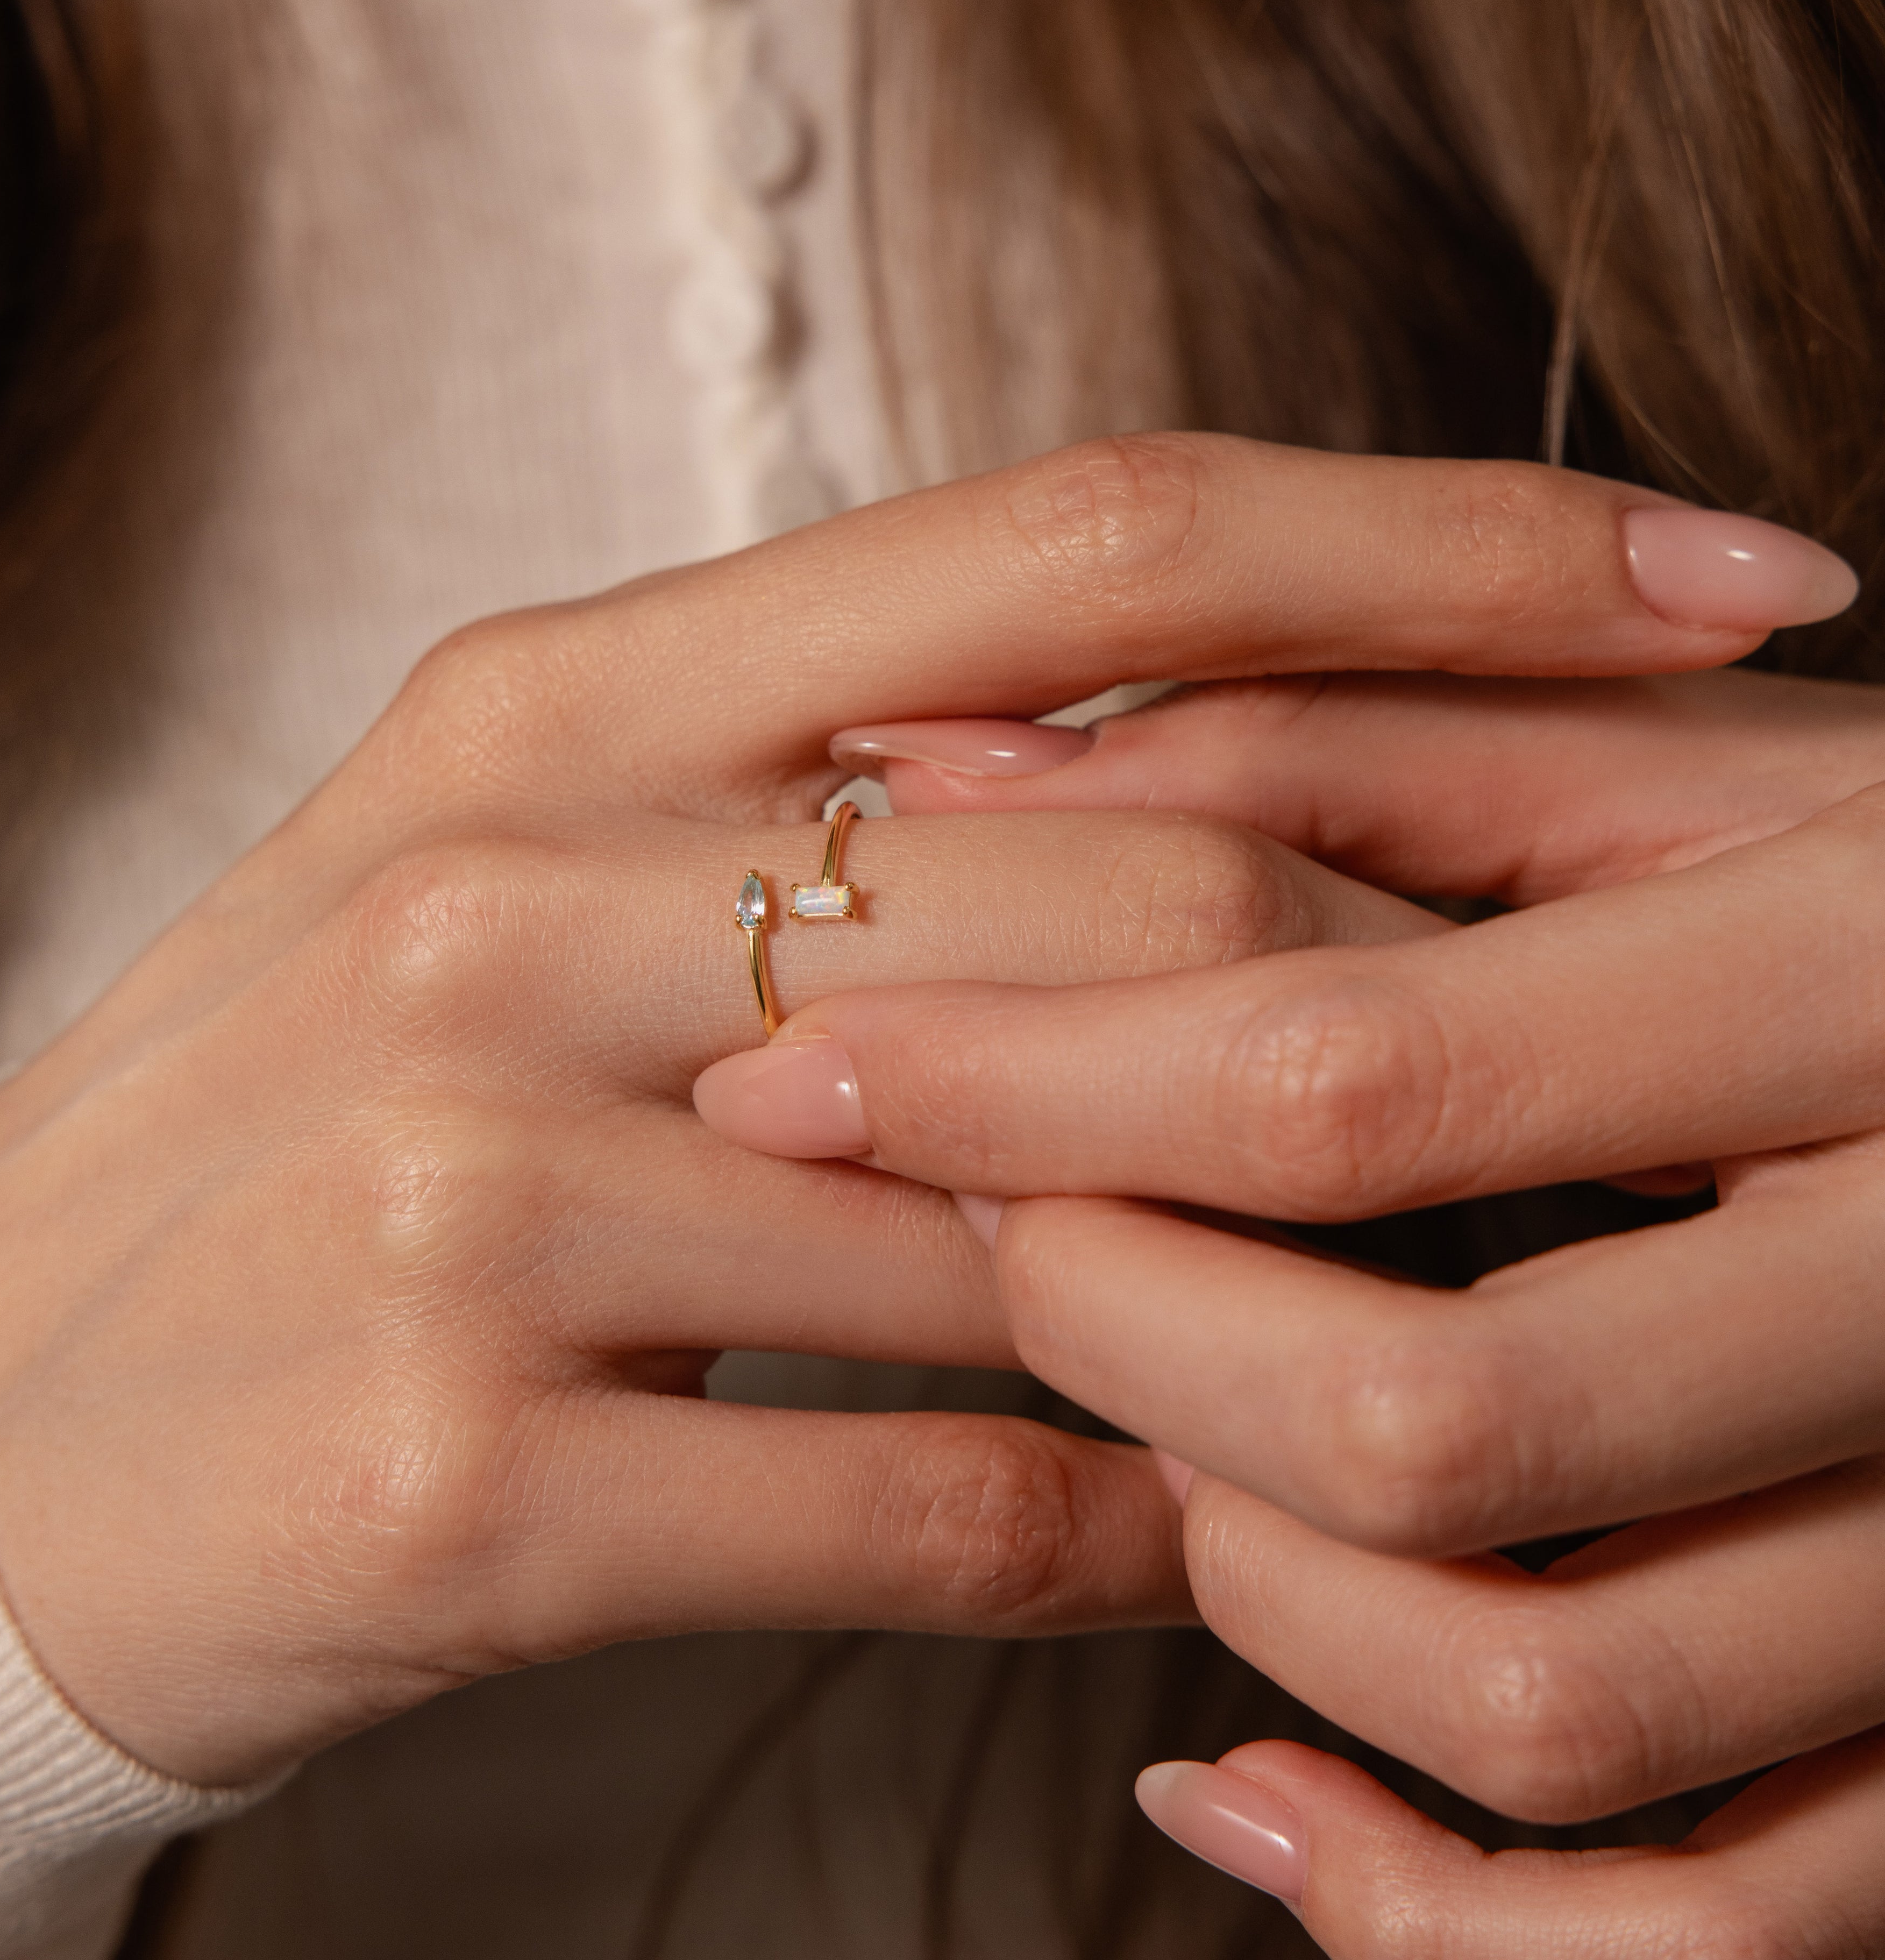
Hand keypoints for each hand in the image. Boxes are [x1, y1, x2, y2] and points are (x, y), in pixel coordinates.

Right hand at [0, 435, 1741, 1788]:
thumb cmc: (296, 1128)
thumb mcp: (515, 881)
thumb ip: (837, 828)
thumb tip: (1213, 835)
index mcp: (547, 709)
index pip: (1085, 546)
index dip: (1444, 547)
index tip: (1708, 584)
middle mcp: (505, 902)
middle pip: (1141, 897)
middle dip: (1394, 1012)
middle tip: (1543, 1088)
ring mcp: (474, 1196)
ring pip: (1062, 1219)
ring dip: (1272, 1294)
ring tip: (1371, 1318)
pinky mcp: (466, 1486)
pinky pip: (952, 1501)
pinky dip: (1132, 1523)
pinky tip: (1193, 1530)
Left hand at [695, 657, 1884, 1951]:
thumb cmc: (1843, 872)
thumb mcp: (1627, 759)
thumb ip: (1296, 747)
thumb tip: (926, 773)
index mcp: (1863, 985)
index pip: (1350, 1083)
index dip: (1025, 1088)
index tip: (808, 1080)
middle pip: (1423, 1424)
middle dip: (1124, 1337)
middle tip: (1020, 1236)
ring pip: (1542, 1702)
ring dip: (1254, 1584)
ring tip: (1165, 1442)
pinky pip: (1710, 1939)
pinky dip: (1433, 1907)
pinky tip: (1253, 1778)